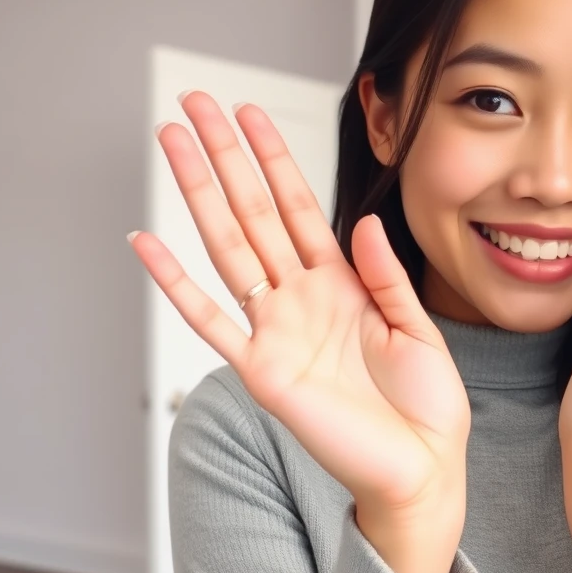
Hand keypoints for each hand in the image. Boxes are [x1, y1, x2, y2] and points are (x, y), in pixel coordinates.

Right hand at [129, 92, 470, 531]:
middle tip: (194, 103)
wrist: (421, 468)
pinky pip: (209, 320)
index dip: (275, 160)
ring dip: (199, 195)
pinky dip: (175, 283)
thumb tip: (362, 219)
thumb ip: (385, 275)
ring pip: (228, 248)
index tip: (251, 112)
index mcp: (342, 285)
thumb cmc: (425, 406)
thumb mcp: (417, 328)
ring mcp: (277, 331)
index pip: (300, 207)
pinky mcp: (262, 371)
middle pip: (255, 213)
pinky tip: (146, 242)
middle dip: (226, 156)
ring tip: (172, 143)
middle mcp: (302, 299)